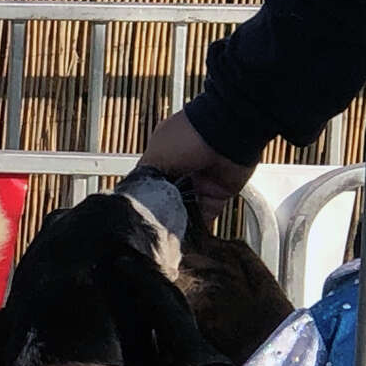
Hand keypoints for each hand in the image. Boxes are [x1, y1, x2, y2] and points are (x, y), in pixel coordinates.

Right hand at [139, 111, 255, 225]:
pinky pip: (207, 214)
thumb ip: (143, 177)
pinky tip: (187, 233)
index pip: (151, 179)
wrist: (229, 132)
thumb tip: (136, 196)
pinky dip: (199, 225)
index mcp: (165, 153)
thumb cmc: (189, 135)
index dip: (145, 194)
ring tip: (168, 231)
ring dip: (179, 219)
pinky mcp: (218, 193)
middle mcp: (183, 166)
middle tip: (155, 223)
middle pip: (168, 196)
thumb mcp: (155, 155)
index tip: (140, 210)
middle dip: (163, 209)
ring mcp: (201, 180)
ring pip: (186, 207)